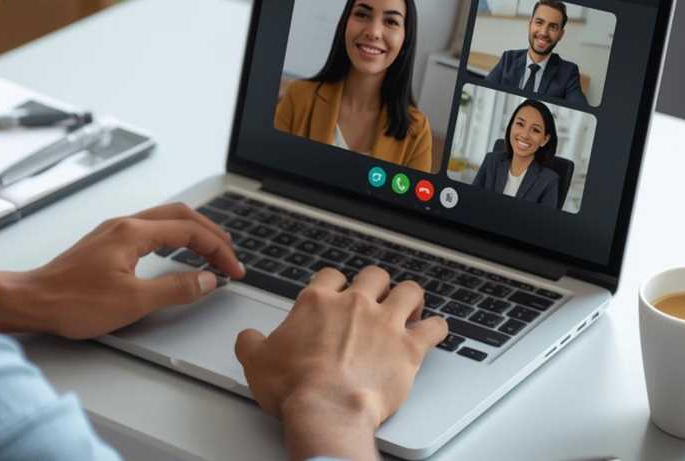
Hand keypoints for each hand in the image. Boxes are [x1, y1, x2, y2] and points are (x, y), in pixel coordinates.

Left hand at [0, 203, 244, 338]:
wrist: (32, 301)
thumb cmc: (72, 301)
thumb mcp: (133, 301)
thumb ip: (175, 288)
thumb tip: (206, 280)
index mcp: (133, 232)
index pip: (189, 230)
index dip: (218, 249)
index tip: (234, 268)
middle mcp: (123, 224)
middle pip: (179, 215)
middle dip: (210, 232)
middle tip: (230, 253)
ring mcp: (113, 232)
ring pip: (164, 219)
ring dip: (192, 231)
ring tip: (210, 249)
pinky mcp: (105, 243)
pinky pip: (149, 229)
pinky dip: (172, 237)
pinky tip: (174, 251)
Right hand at [235, 266, 447, 460]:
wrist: (328, 409)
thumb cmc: (295, 387)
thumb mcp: (256, 361)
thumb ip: (250, 342)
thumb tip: (247, 337)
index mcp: (318, 302)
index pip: (330, 276)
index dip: (334, 283)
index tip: (336, 292)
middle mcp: (354, 305)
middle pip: (374, 275)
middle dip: (376, 284)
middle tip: (374, 297)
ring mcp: (385, 323)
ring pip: (409, 290)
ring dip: (410, 297)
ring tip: (409, 305)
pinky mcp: (409, 348)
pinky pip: (435, 327)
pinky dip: (437, 328)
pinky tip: (434, 331)